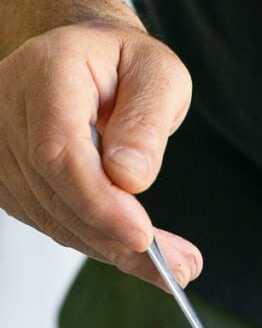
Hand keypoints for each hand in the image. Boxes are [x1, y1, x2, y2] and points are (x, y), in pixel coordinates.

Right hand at [0, 21, 200, 286]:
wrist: (88, 59)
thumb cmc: (125, 65)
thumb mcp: (158, 76)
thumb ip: (146, 122)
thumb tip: (130, 177)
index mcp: (48, 72)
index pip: (58, 150)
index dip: (99, 201)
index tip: (143, 236)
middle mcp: (10, 106)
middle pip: (55, 193)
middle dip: (117, 239)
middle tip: (178, 267)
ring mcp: (1, 144)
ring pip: (54, 218)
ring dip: (113, 250)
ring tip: (173, 265)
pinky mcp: (9, 177)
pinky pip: (52, 222)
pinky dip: (97, 242)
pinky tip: (135, 249)